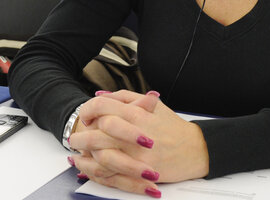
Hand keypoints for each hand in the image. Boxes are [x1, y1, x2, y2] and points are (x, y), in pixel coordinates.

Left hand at [68, 91, 208, 194]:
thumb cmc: (172, 127)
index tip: (86, 117)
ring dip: (84, 156)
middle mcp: (133, 132)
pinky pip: (111, 174)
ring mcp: (136, 154)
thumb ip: (125, 97)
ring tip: (77, 155)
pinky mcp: (139, 173)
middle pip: (96, 132)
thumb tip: (100, 95)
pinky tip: (88, 169)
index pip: (101, 106)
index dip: (88, 110)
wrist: (195, 150)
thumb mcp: (152, 104)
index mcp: (136, 113)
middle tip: (74, 139)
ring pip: (100, 154)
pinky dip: (96, 172)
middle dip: (80, 136)